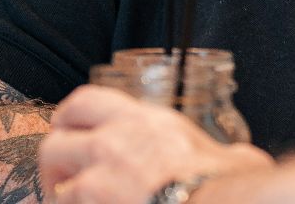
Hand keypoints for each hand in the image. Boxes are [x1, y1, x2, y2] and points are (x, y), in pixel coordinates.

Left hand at [38, 85, 273, 202]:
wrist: (217, 202)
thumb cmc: (224, 184)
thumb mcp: (230, 155)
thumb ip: (224, 152)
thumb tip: (241, 159)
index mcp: (146, 121)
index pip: (85, 101)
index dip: (68, 118)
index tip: (67, 131)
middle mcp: (114, 141)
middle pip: (55, 141)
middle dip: (54, 164)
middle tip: (62, 180)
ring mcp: (99, 176)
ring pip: (55, 183)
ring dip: (61, 197)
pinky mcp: (90, 202)